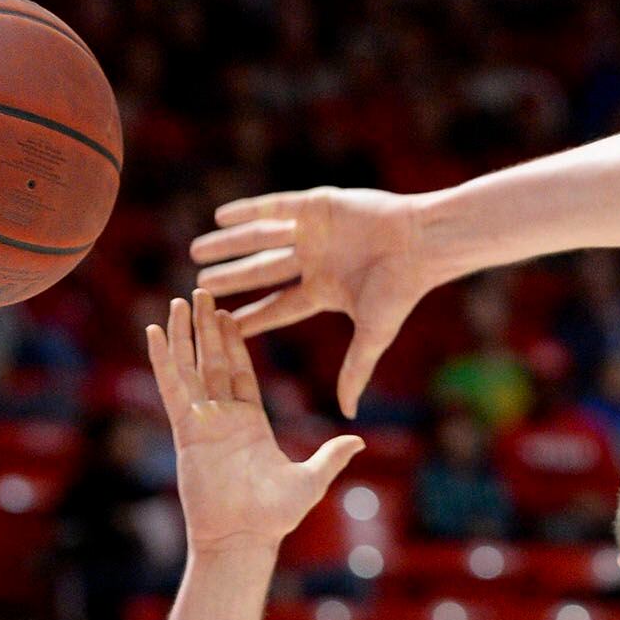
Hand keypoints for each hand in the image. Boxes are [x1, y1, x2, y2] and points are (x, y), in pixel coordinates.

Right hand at [147, 291, 363, 556]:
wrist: (243, 538)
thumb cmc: (275, 517)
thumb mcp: (311, 480)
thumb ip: (331, 456)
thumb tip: (358, 441)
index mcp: (251, 423)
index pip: (241, 373)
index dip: (235, 342)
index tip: (229, 314)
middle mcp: (224, 418)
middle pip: (214, 362)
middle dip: (208, 328)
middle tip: (202, 293)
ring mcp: (202, 422)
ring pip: (190, 368)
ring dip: (184, 335)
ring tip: (178, 302)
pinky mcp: (186, 430)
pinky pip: (172, 387)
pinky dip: (163, 360)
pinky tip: (154, 332)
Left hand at [189, 185, 430, 415]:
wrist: (422, 243)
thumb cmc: (401, 290)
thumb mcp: (372, 335)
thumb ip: (355, 370)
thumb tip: (347, 414)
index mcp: (324, 291)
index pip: (279, 306)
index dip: (251, 315)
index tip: (221, 325)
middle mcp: (314, 261)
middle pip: (262, 272)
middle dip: (231, 278)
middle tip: (198, 285)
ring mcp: (314, 232)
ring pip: (261, 240)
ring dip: (229, 245)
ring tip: (197, 251)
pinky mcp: (316, 204)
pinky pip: (273, 207)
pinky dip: (248, 211)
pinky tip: (220, 217)